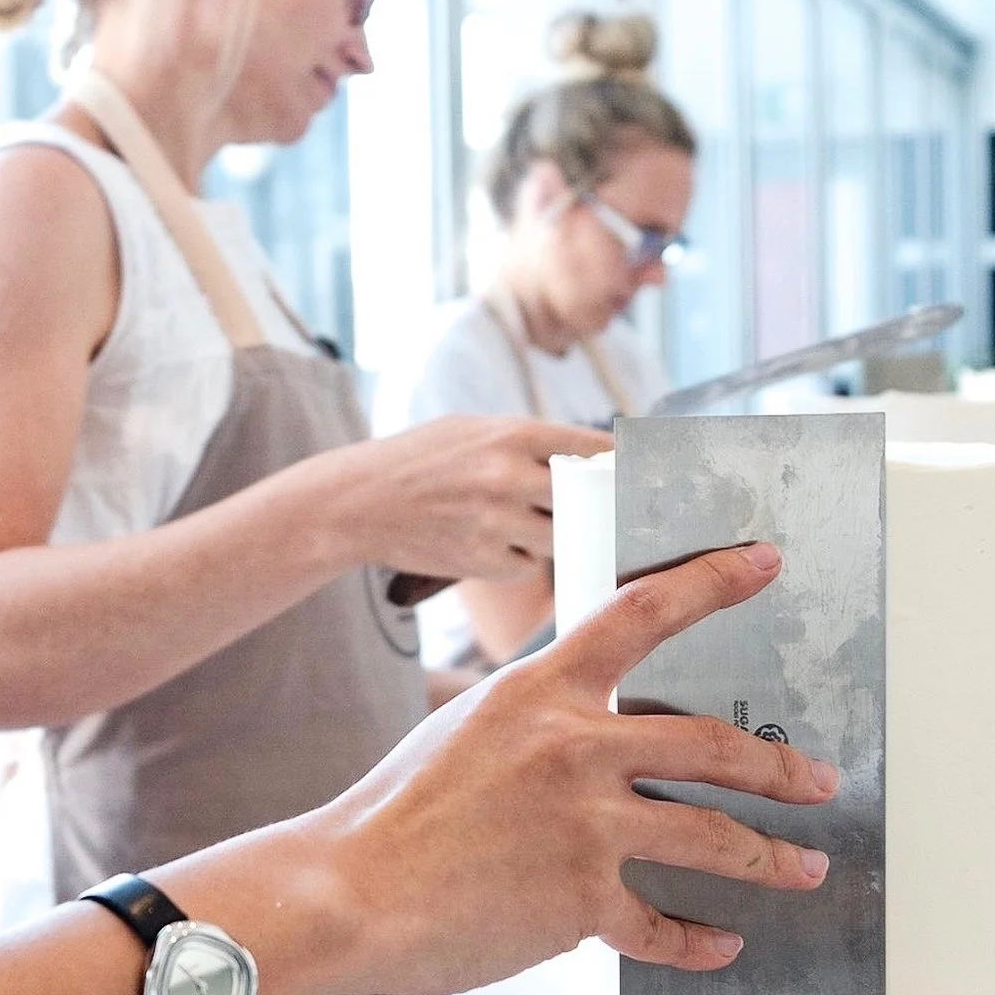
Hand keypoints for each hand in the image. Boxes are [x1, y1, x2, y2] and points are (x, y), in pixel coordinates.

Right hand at [218, 542, 836, 994]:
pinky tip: (720, 944)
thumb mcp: (462, 728)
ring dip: (772, 858)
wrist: (348, 891)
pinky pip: (666, 924)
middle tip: (818, 779)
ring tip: (803, 869)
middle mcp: (574, 747)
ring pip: (715, 838)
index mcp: (539, 691)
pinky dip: (700, 940)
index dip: (712, 582)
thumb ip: (534, 722)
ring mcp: (584, 826)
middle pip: (714, 745)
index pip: (641, 613)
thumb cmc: (391, 817)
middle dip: (782, 767)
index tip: (763, 563)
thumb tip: (590, 733)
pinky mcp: (581, 901)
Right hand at [323, 416, 610, 583]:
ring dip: (553, 535)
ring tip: (523, 522)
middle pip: (590, 500)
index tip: (640, 477)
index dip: (623, 465)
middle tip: (600, 512)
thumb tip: (591, 458)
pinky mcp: (482, 560)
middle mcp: (510, 475)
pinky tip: (491, 543)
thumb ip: (527, 442)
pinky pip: (527, 565)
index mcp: (513, 433)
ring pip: (561, 537)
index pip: (597, 448)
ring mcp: (496, 520)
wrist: (354, 502)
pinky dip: (520, 559)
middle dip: (596, 508)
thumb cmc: (416, 460)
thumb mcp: (470, 429)